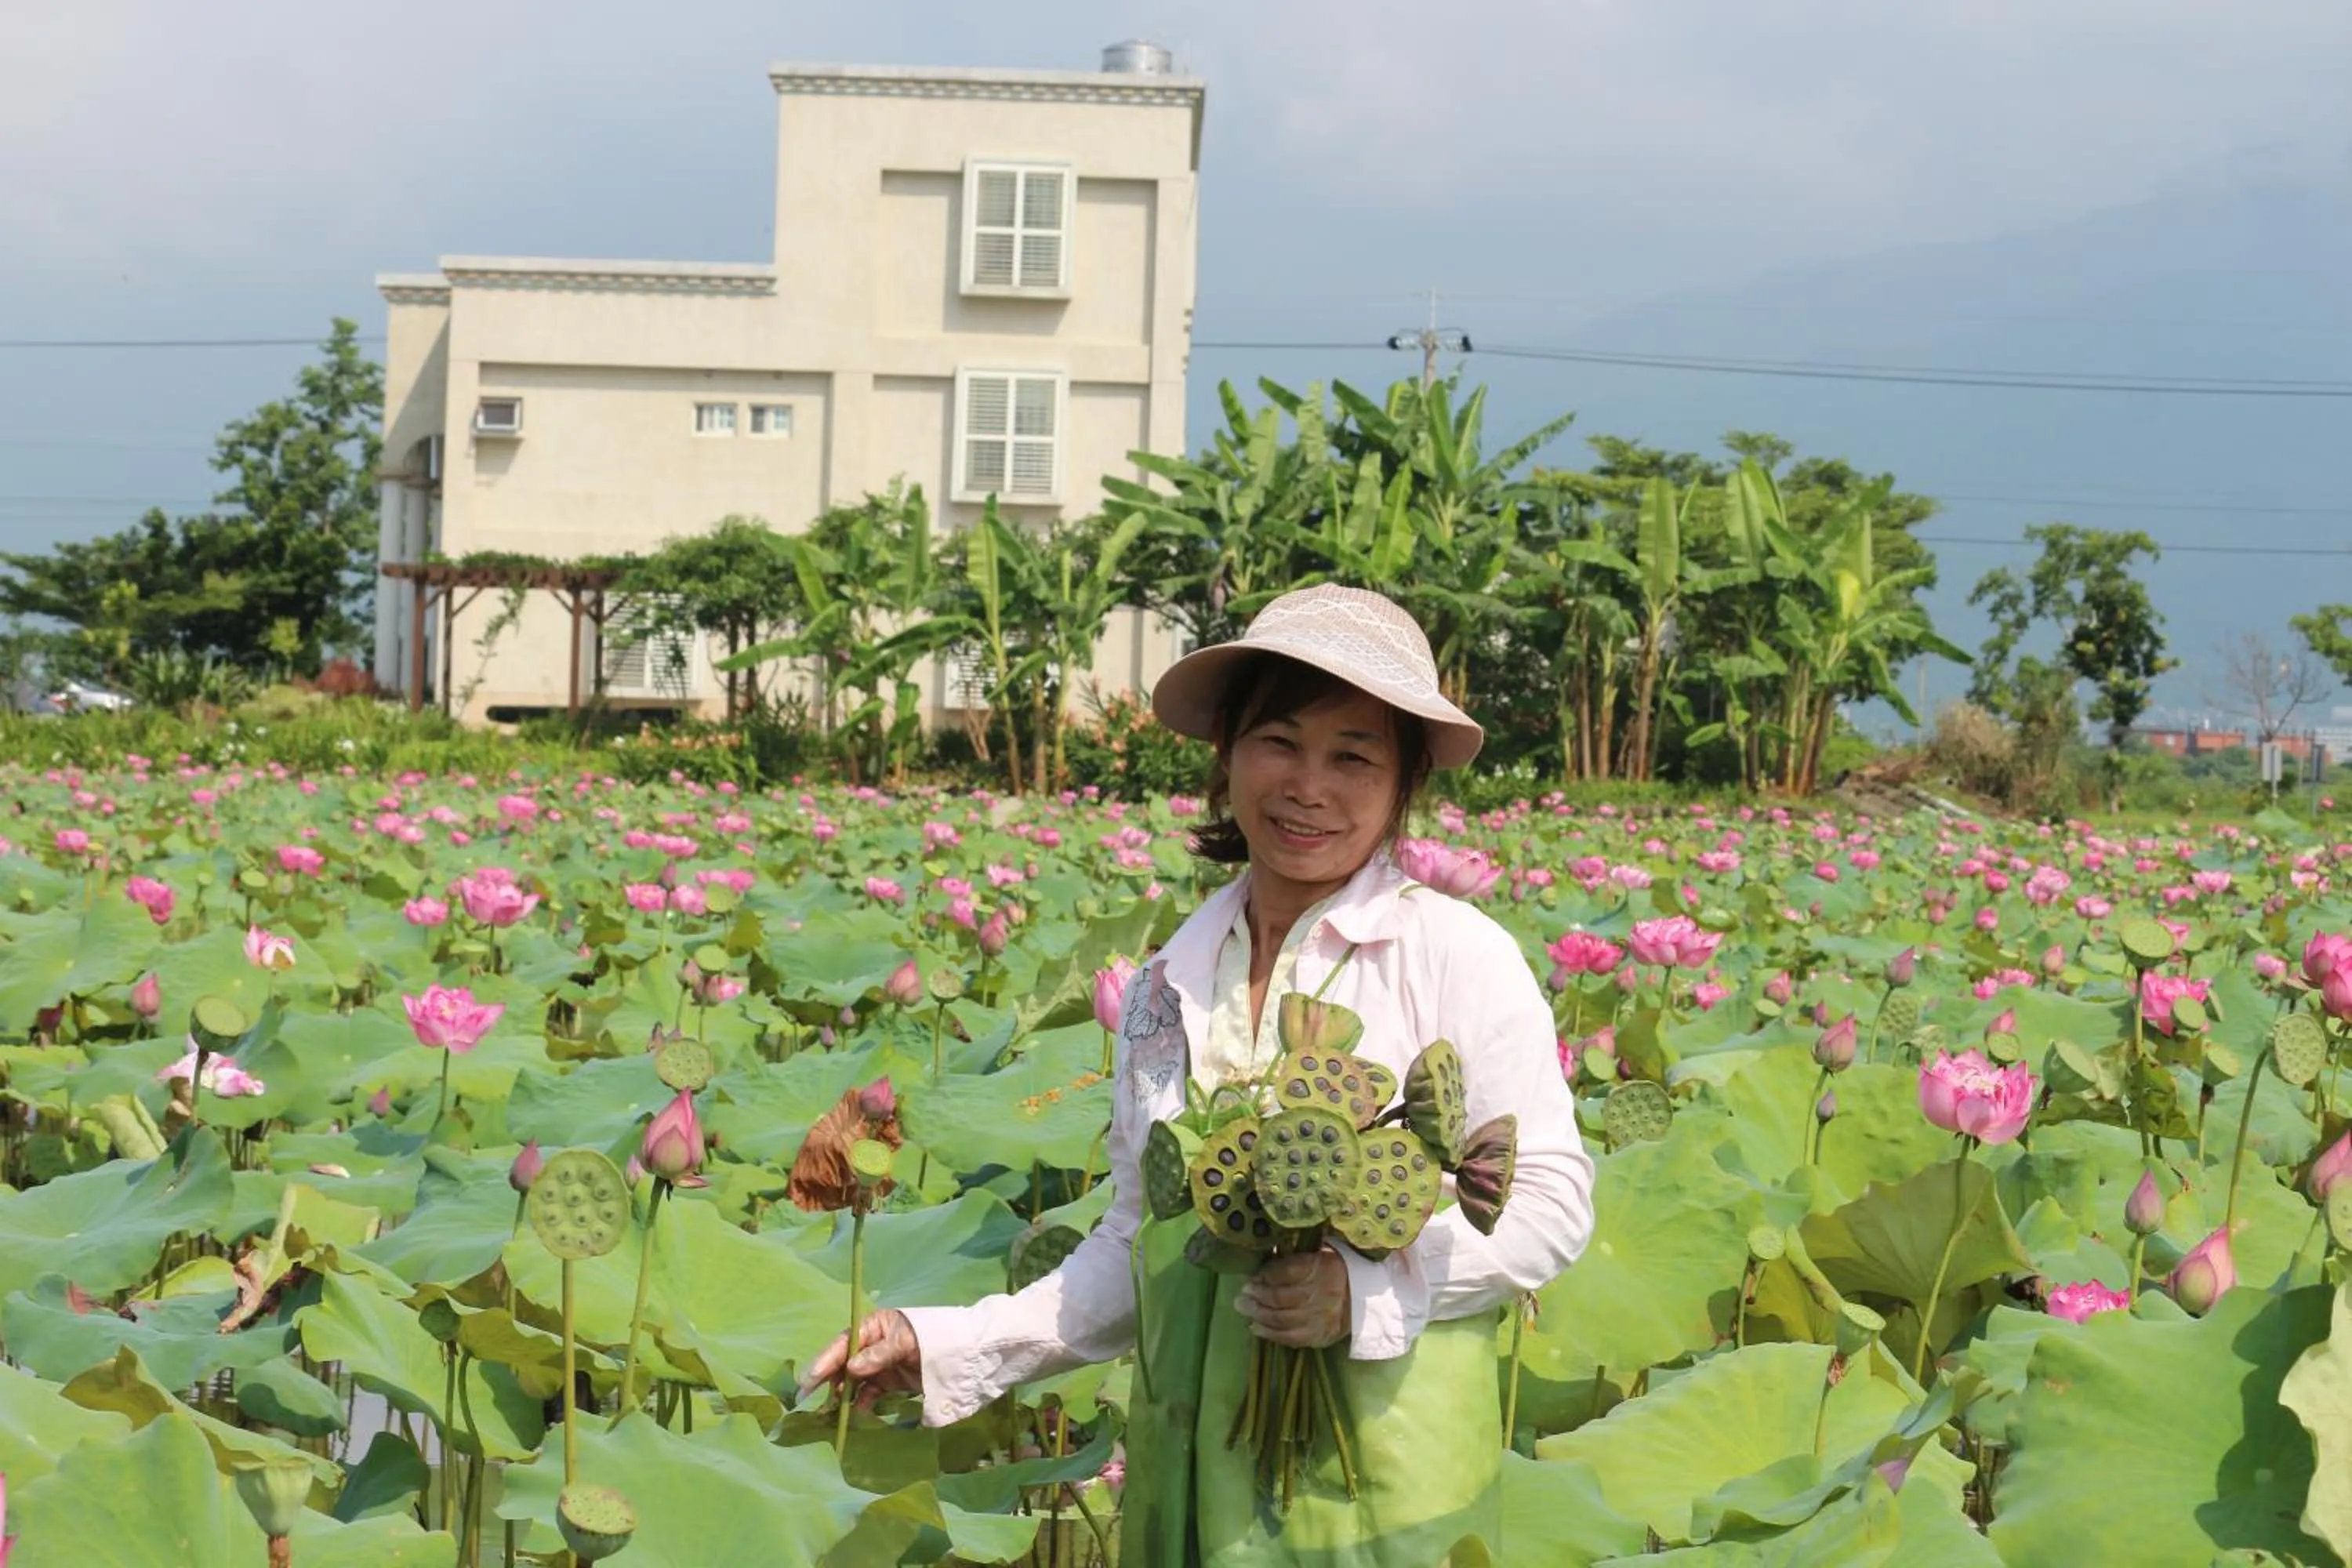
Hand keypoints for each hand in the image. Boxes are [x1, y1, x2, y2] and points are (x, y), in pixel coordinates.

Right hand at [798, 1309, 922, 1410]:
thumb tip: (851, 1368)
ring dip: (842, 1393)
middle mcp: (871, 1344)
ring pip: (853, 1380)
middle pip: (843, 1362)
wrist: (960, 1355)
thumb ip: (878, 1355)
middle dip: (827, 1379)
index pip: (843, 1344)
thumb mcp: (904, 1343)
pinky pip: (868, 1392)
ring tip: (833, 1409)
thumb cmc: (930, 1339)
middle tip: (807, 1397)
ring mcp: (879, 1364)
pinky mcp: (888, 1381)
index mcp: (873, 1326)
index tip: (809, 1379)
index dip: (825, 1361)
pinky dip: (861, 1402)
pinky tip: (857, 1411)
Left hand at [1236, 1247, 1349, 1347]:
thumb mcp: (1319, 1255)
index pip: (1287, 1271)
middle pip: (1281, 1297)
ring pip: (1282, 1319)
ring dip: (1258, 1314)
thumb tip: (1262, 1263)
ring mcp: (1320, 1318)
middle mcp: (1321, 1293)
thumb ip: (1293, 1258)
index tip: (1252, 1276)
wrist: (1362, 1299)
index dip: (1266, 1274)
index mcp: (1322, 1267)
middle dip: (1256, 1296)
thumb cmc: (1334, 1271)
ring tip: (1244, 1309)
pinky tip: (1256, 1327)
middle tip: (1241, 1295)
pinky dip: (1270, 1334)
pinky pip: (1290, 1338)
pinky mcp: (1319, 1336)